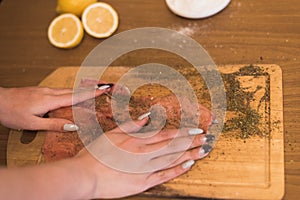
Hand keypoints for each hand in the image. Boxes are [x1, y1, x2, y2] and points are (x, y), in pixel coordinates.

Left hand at [0, 86, 109, 130]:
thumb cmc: (12, 113)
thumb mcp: (32, 124)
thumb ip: (54, 124)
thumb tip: (73, 126)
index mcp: (50, 100)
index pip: (75, 97)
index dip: (91, 94)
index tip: (103, 90)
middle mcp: (50, 92)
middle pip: (75, 91)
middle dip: (91, 89)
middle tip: (104, 88)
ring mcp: (45, 90)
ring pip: (68, 89)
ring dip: (82, 90)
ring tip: (93, 90)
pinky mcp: (41, 90)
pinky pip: (61, 90)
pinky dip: (72, 91)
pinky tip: (73, 94)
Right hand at [76, 116, 213, 198]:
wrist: (85, 176)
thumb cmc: (96, 154)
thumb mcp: (112, 133)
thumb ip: (131, 125)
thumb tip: (146, 117)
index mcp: (137, 141)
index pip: (166, 135)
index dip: (184, 132)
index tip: (197, 129)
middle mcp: (144, 154)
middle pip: (173, 146)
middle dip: (192, 142)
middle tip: (207, 138)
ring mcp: (145, 169)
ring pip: (172, 160)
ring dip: (190, 154)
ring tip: (204, 150)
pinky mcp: (143, 183)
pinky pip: (164, 175)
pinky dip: (177, 170)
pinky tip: (189, 164)